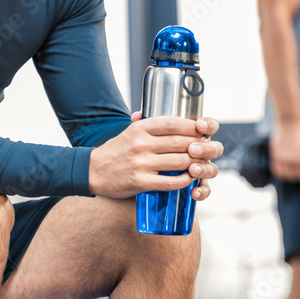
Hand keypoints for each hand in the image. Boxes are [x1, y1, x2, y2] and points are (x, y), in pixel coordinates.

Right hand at [89, 111, 222, 200]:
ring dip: (195, 163)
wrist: (93, 170)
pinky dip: (184, 180)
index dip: (192, 127)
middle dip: (198, 146)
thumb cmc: (116, 151)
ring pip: (179, 162)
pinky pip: (170, 182)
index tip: (201, 131)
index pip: (173, 123)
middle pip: (180, 142)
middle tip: (205, 149)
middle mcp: (141, 144)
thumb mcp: (129, 131)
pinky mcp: (141, 182)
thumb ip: (148, 123)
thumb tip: (173, 117)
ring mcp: (141, 163)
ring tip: (201, 163)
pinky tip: (189, 178)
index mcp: (140, 128)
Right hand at [269, 120, 299, 182]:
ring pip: (285, 176)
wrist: (289, 123)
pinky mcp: (275, 155)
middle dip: (298, 177)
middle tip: (299, 175)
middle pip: (295, 177)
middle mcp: (291, 161)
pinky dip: (279, 173)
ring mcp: (282, 158)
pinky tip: (283, 173)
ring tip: (291, 176)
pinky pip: (276, 170)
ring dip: (288, 177)